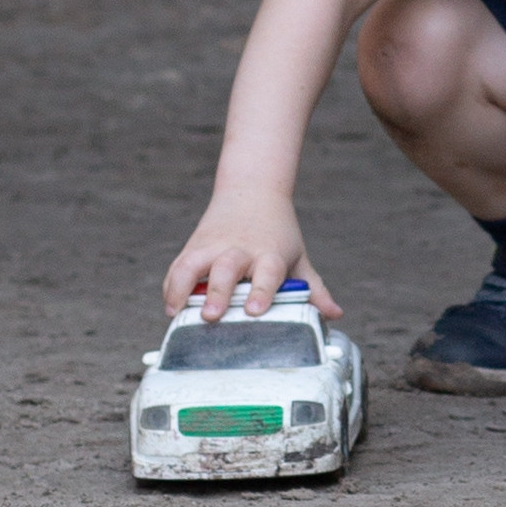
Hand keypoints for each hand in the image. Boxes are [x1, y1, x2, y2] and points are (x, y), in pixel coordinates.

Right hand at [163, 194, 337, 325]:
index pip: (267, 272)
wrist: (252, 191)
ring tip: (176, 313)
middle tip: (211, 315)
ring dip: (182, 288)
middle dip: (217, 292)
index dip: (262, 291)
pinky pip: (177, 267)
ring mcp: (213, 247)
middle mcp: (239, 249)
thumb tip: (334, 314)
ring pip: (193, 264)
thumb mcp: (297, 256)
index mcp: (269, 253)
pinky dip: (171, 287)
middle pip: (226, 269)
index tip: (256, 310)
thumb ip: (313, 287)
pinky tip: (170, 307)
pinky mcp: (193, 247)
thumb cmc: (277, 233)